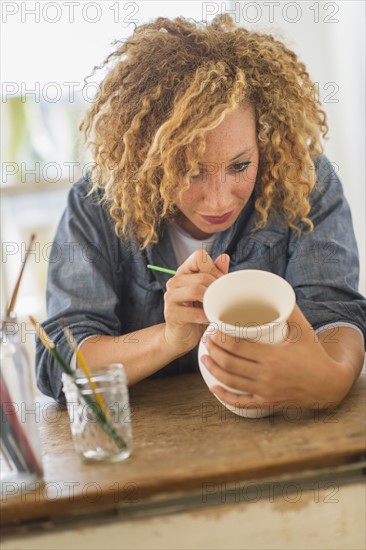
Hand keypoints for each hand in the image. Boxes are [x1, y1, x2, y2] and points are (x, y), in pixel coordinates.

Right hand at [163, 249, 229, 354]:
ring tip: (217, 309)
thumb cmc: (197, 313)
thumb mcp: (208, 292)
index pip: (199, 256)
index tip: (221, 282)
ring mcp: (170, 297)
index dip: (213, 267)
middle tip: (224, 300)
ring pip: (196, 290)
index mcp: (184, 272)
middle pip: (201, 275)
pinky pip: (193, 312)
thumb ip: (215, 274)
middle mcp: (174, 282)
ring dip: (211, 301)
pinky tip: (210, 320)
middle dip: (216, 288)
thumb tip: (224, 257)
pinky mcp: (170, 314)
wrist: (181, 336)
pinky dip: (205, 316)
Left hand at [201, 304, 348, 409]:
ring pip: (230, 381)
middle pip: (229, 363)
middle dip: (213, 351)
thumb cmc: (314, 355)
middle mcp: (266, 375)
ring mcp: (265, 391)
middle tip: (207, 341)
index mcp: (273, 356)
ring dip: (213, 369)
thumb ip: (290, 311)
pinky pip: (241, 402)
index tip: (213, 330)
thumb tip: (278, 292)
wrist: (329, 385)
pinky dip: (224, 396)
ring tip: (204, 358)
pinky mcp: (267, 402)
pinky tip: (213, 388)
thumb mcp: (304, 331)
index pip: (238, 346)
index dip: (221, 338)